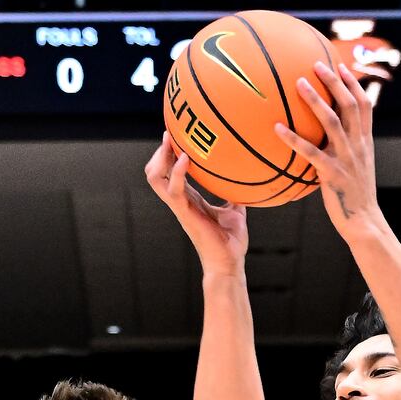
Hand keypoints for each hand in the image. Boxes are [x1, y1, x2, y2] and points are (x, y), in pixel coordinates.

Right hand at [143, 135, 248, 277]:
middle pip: (155, 173)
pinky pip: (173, 190)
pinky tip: (186, 157)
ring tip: (170, 142)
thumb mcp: (235, 212)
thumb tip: (246, 180)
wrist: (229, 264)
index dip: (168, 154)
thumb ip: (234, 195)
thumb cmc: (231, 242)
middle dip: (159, 152)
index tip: (174, 135)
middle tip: (169, 135)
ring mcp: (180, 208)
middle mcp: (180, 202)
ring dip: (161, 158)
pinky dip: (177, 172)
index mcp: (189, 199)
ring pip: (156, 178)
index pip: (170, 173)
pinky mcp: (185, 214)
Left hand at [274, 59, 379, 236]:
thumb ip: (346, 150)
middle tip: (316, 64)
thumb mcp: (357, 168)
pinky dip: (293, 138)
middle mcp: (358, 145)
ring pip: (332, 121)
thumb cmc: (355, 197)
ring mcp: (346, 158)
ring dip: (315, 100)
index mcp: (364, 142)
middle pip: (350, 105)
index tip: (342, 66)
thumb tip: (327, 139)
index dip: (354, 84)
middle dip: (335, 81)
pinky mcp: (332, 173)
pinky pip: (310, 152)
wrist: (364, 222)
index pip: (365, 105)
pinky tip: (276, 128)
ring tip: (298, 83)